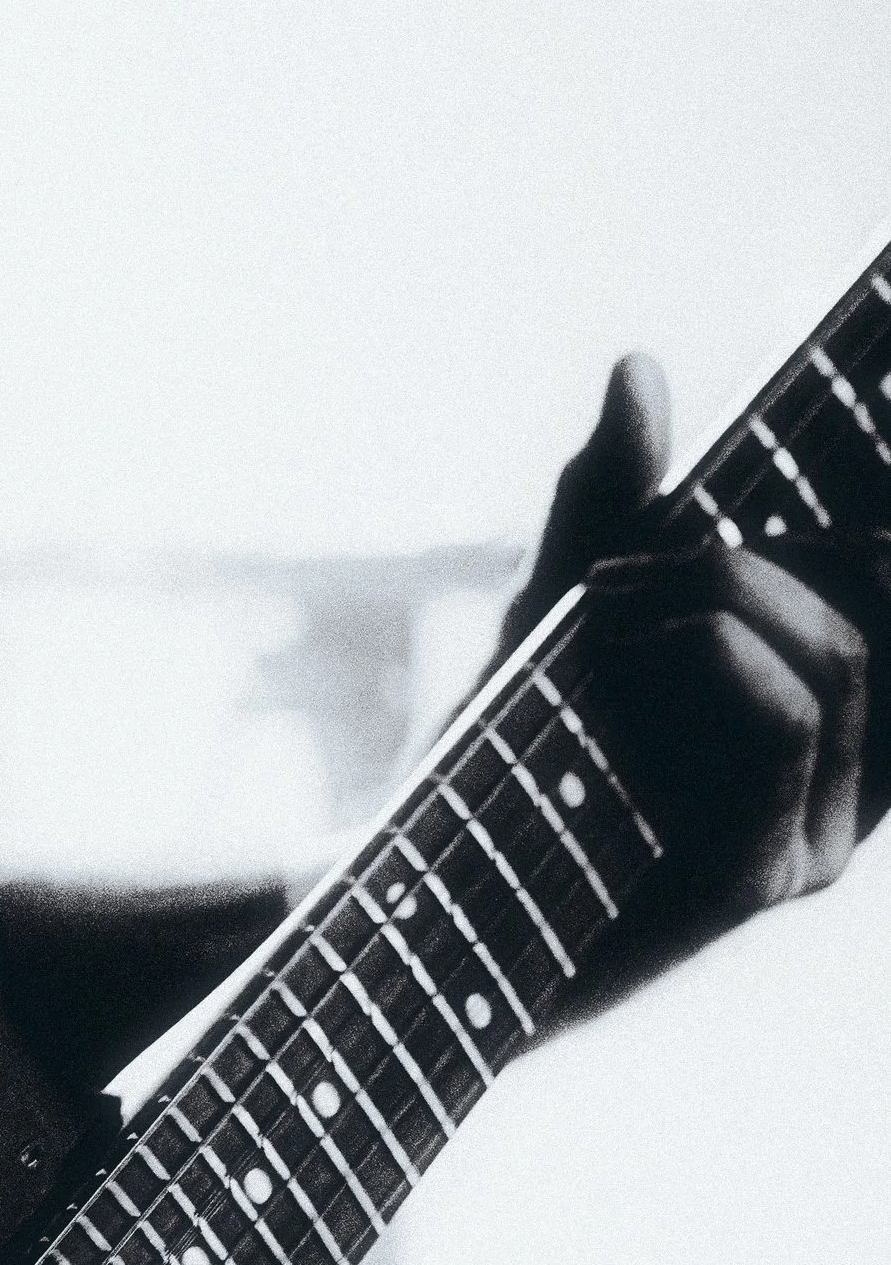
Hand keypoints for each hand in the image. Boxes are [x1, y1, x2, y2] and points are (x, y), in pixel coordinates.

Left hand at [496, 358, 890, 1019]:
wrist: (420, 900)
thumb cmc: (495, 768)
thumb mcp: (558, 611)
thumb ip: (612, 502)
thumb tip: (638, 364)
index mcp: (828, 725)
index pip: (882, 597)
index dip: (867, 538)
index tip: (819, 474)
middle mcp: (845, 790)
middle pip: (873, 605)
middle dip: (754, 551)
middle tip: (623, 566)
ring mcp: (814, 842)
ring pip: (837, 656)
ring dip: (715, 594)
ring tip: (596, 615)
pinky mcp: (763, 881)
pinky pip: (787, 722)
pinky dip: (706, 650)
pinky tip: (615, 648)